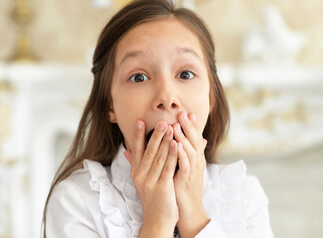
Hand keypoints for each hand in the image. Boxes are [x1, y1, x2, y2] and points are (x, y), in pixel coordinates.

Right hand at [127, 120, 178, 235]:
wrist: (158, 220)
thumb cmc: (153, 197)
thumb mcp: (142, 181)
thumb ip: (136, 164)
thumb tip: (126, 150)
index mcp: (136, 173)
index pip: (136, 150)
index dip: (138, 136)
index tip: (140, 121)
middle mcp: (140, 176)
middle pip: (148, 151)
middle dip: (155, 135)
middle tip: (162, 120)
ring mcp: (150, 182)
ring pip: (158, 157)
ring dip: (165, 141)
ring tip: (171, 127)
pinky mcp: (161, 188)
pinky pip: (167, 168)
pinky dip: (172, 154)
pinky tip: (176, 144)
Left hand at [172, 112, 209, 237]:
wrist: (187, 210)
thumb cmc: (182, 187)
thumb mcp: (181, 168)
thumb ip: (179, 154)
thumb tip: (176, 141)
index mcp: (195, 159)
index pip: (194, 138)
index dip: (191, 126)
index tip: (185, 112)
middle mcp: (196, 163)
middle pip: (195, 141)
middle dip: (188, 126)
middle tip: (182, 112)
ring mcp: (193, 171)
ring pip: (190, 150)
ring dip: (184, 137)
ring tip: (176, 125)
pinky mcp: (187, 180)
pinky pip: (186, 165)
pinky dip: (182, 154)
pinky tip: (176, 145)